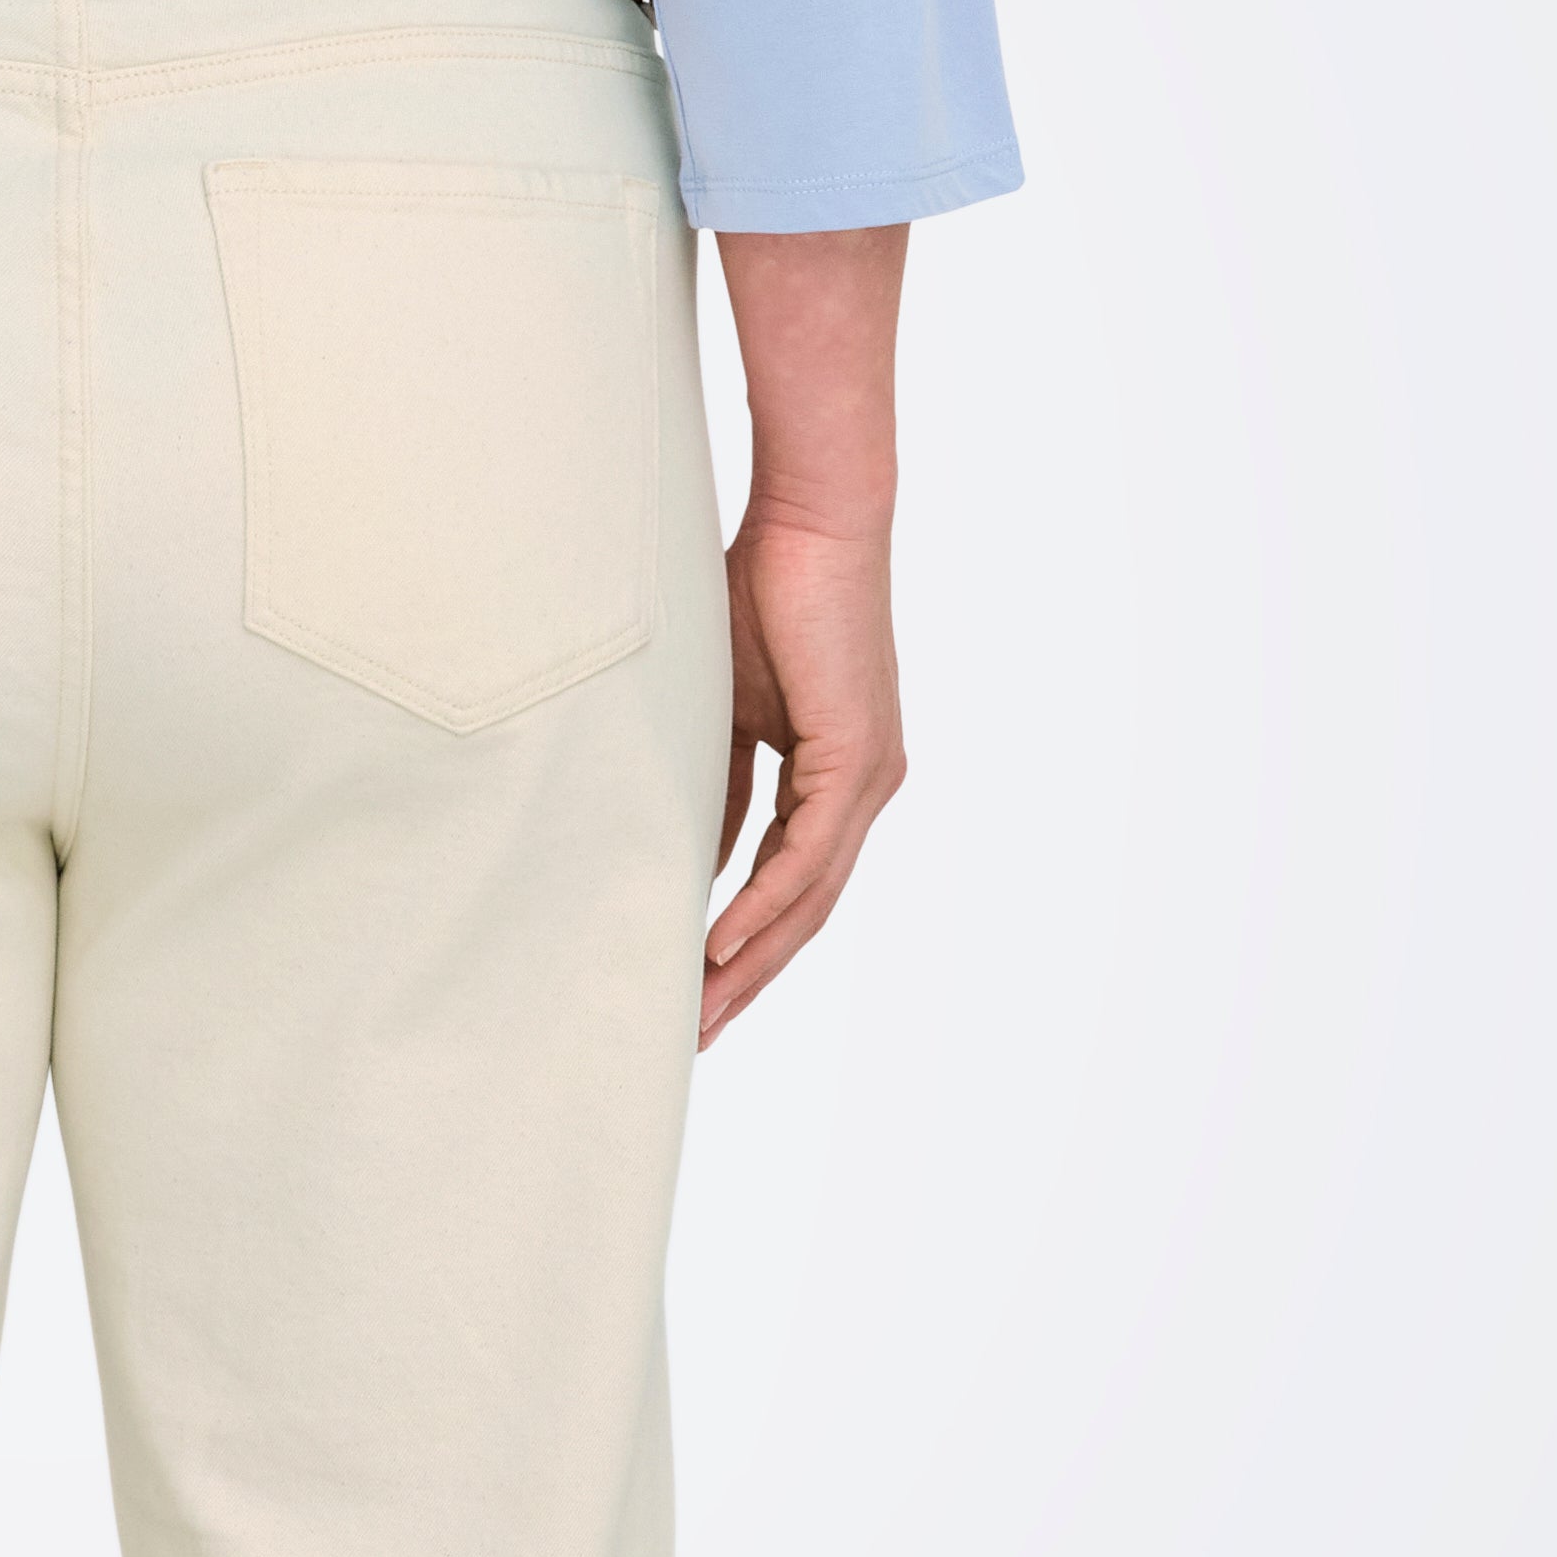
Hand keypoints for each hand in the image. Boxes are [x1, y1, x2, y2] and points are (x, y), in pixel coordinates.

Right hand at [702, 497, 905, 1044]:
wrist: (811, 521)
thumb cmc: (762, 591)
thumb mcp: (725, 711)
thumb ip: (716, 784)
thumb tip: (689, 859)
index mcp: (835, 775)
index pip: (789, 881)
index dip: (743, 940)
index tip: (691, 987)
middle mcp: (864, 787)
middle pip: (803, 909)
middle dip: (746, 976)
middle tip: (694, 1034)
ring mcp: (868, 778)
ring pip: (808, 897)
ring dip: (751, 960)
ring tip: (700, 1011)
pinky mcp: (857, 759)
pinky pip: (805, 856)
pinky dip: (760, 905)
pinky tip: (719, 946)